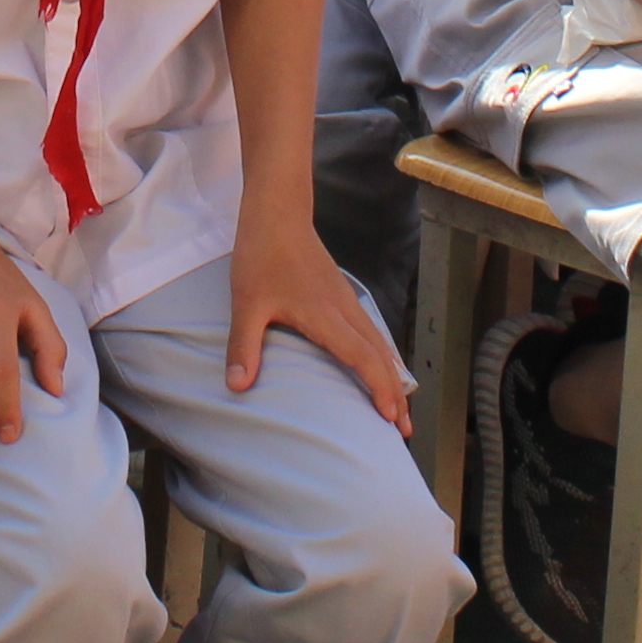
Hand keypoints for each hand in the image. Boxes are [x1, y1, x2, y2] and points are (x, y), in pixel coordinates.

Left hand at [222, 224, 406, 429]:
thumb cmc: (262, 254)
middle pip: (381, 357)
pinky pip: (371, 331)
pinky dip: (382, 356)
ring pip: (380, 343)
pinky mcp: (341, 294)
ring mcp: (346, 300)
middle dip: (395, 394)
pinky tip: (380, 366)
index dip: (379, 388)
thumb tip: (237, 387)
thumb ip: (243, 346)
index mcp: (326, 316)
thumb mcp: (247, 303)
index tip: (390, 418)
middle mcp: (344, 310)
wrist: (278, 211)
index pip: (363, 358)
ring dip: (392, 376)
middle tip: (404, 431)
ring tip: (399, 407)